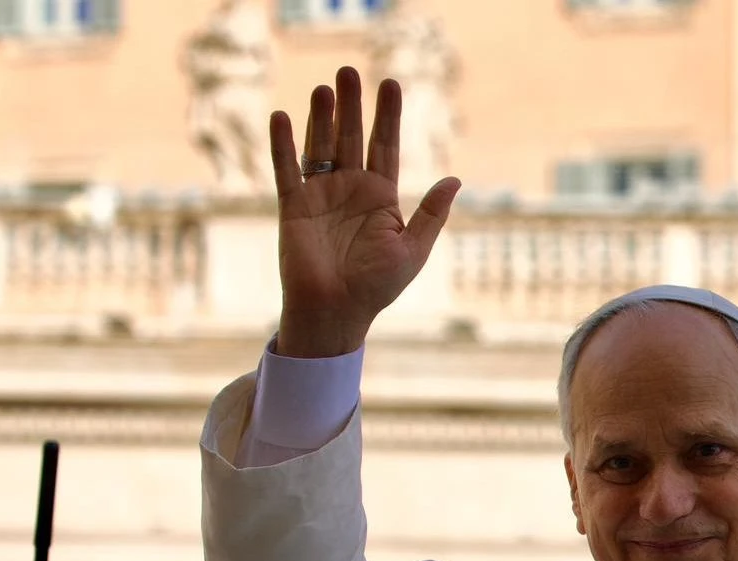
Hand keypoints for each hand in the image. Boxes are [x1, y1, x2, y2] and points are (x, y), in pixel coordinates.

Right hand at [269, 66, 461, 357]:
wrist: (336, 313)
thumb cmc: (377, 287)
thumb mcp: (412, 249)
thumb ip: (431, 214)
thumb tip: (455, 178)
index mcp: (380, 197)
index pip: (385, 146)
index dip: (388, 116)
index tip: (391, 83)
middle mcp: (349, 189)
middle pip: (351, 137)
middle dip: (352, 105)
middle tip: (349, 70)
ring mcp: (320, 195)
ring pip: (320, 146)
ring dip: (321, 117)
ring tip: (325, 87)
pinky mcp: (294, 207)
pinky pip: (287, 170)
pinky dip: (283, 145)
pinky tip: (282, 117)